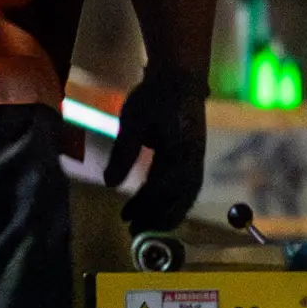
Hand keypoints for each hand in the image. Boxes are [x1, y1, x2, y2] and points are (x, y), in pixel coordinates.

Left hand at [102, 71, 208, 232]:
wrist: (180, 77)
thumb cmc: (155, 95)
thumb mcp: (133, 121)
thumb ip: (123, 153)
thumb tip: (110, 184)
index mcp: (179, 151)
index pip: (162, 187)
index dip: (145, 205)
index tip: (126, 217)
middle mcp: (192, 159)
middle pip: (179, 198)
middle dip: (158, 217)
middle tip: (135, 231)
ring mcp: (196, 159)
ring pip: (186, 195)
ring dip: (168, 212)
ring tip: (148, 225)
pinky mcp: (194, 157)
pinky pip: (188, 187)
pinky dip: (175, 201)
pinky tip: (160, 206)